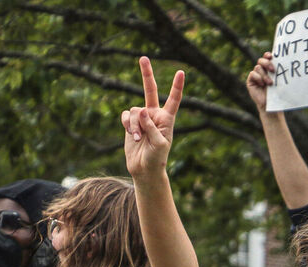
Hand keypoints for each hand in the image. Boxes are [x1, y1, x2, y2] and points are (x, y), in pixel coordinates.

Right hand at [121, 56, 184, 179]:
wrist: (144, 168)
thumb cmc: (156, 158)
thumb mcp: (159, 144)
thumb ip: (151, 127)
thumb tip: (142, 111)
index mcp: (167, 119)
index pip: (173, 100)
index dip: (176, 86)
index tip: (181, 72)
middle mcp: (155, 115)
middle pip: (150, 90)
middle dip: (146, 74)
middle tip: (143, 57)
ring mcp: (142, 118)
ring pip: (134, 110)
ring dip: (135, 124)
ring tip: (139, 138)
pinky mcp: (131, 122)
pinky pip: (126, 116)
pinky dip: (127, 125)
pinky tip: (132, 135)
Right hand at [246, 51, 275, 112]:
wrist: (270, 105)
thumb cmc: (277, 93)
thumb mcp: (280, 82)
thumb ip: (280, 73)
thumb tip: (287, 64)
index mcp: (269, 68)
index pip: (267, 58)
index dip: (268, 55)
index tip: (272, 57)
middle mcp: (262, 70)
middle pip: (261, 60)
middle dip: (266, 63)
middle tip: (272, 70)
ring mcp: (256, 75)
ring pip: (258, 67)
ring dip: (264, 75)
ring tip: (270, 83)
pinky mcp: (250, 80)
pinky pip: (253, 74)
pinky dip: (258, 78)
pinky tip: (262, 84)